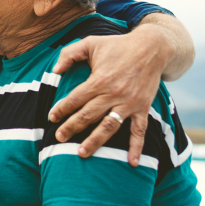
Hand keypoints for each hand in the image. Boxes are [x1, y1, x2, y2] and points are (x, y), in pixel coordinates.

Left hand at [49, 26, 170, 164]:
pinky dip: (136, 147)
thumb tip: (55, 70)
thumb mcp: (91, 42)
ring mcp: (128, 104)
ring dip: (95, 141)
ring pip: (109, 127)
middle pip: (88, 116)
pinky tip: (131, 163)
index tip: (51, 117)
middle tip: (58, 138)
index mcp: (99, 80)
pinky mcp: (142, 108)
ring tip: (81, 153)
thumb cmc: (118, 45)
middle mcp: (113, 94)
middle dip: (71, 128)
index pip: (75, 98)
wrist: (152, 47)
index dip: (62, 109)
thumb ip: (69, 54)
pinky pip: (139, 131)